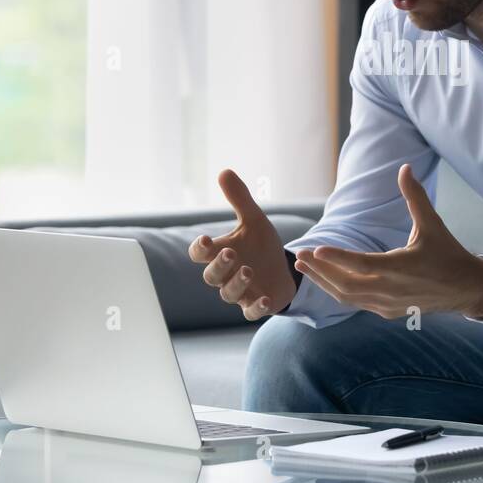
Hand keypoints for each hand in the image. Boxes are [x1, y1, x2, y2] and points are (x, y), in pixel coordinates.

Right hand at [189, 169, 297, 320]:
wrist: (283, 268)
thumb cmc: (261, 245)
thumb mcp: (254, 220)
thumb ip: (239, 199)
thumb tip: (225, 171)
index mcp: (220, 253)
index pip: (200, 254)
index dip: (200, 249)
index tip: (206, 238)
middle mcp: (226, 274)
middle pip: (210, 276)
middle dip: (218, 265)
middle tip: (230, 253)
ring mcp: (240, 292)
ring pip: (228, 294)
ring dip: (236, 283)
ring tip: (248, 270)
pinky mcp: (257, 305)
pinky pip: (250, 312)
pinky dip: (256, 307)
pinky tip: (265, 299)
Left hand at [295, 163, 482, 320]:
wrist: (465, 289)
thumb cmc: (448, 253)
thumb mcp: (432, 223)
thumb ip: (414, 196)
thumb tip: (404, 167)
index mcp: (399, 267)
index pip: (360, 264)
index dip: (336, 257)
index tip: (315, 248)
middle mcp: (390, 290)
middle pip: (345, 284)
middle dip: (320, 270)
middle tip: (300, 255)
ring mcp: (387, 304)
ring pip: (347, 297)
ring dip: (324, 282)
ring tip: (305, 267)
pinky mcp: (387, 312)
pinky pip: (356, 303)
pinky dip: (338, 291)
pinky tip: (326, 279)